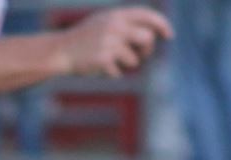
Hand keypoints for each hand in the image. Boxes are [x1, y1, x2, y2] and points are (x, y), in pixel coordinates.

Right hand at [56, 7, 171, 78]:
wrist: (61, 50)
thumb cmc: (86, 37)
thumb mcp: (106, 22)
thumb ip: (127, 23)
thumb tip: (154, 32)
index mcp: (117, 14)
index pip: (148, 15)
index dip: (162, 25)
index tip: (169, 35)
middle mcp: (115, 26)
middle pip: (147, 39)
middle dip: (147, 50)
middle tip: (140, 54)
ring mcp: (109, 42)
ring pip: (135, 59)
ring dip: (127, 63)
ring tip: (112, 60)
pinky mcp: (103, 59)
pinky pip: (119, 72)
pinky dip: (112, 73)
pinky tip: (100, 66)